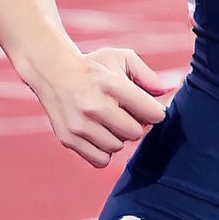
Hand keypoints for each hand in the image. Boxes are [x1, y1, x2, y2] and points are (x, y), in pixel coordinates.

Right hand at [28, 44, 168, 167]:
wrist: (52, 72)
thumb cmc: (93, 68)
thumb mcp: (121, 59)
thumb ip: (147, 75)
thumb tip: (166, 92)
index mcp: (111, 84)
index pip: (151, 112)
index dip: (156, 112)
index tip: (150, 109)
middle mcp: (94, 106)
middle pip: (135, 132)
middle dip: (135, 124)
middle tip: (125, 114)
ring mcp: (79, 125)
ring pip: (117, 147)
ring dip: (117, 137)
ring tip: (107, 121)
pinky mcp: (68, 139)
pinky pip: (100, 160)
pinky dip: (103, 151)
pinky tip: (98, 134)